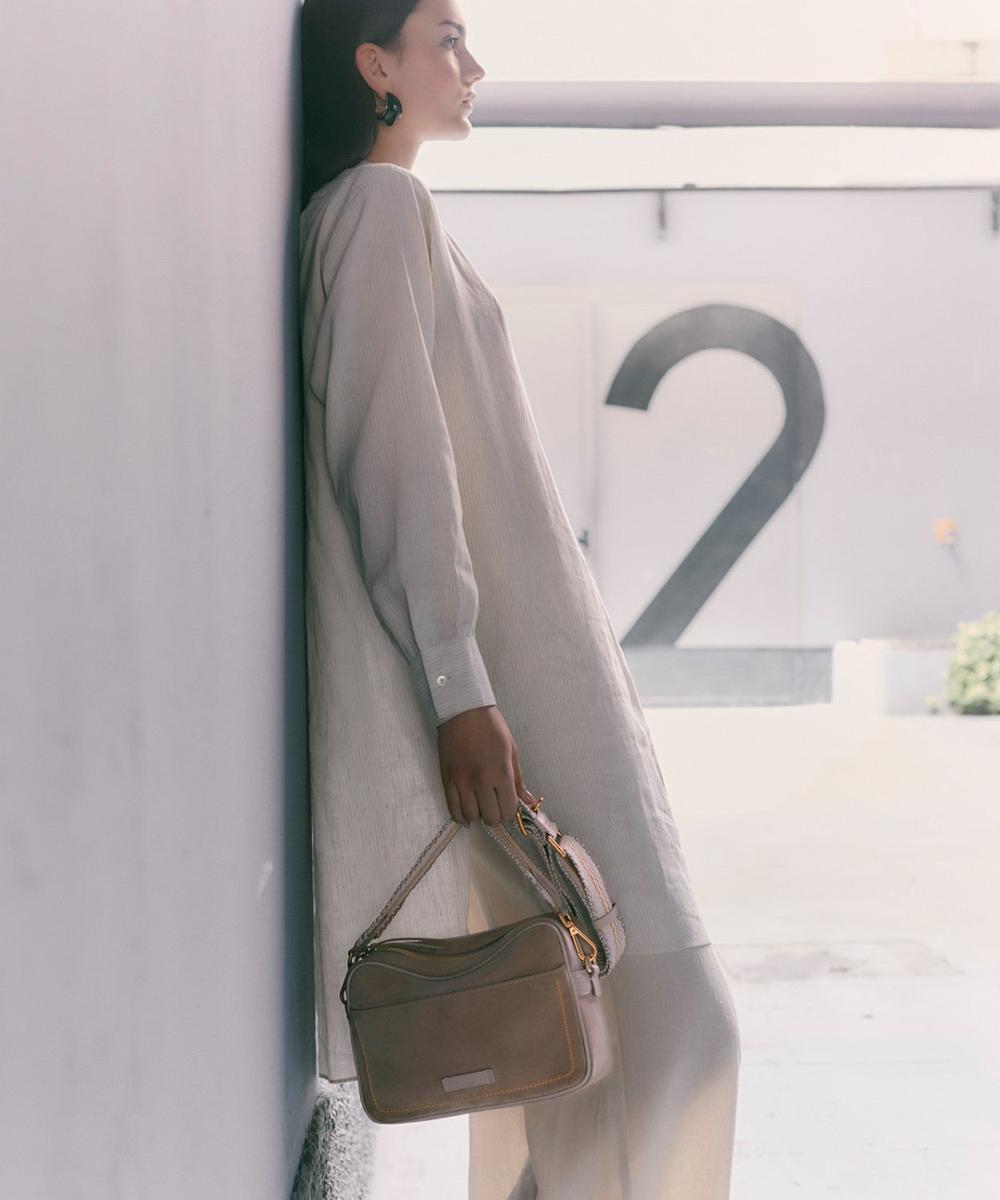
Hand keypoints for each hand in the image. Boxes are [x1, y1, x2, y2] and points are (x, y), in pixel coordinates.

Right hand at [436, 705, 529, 826]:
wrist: (463, 710)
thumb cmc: (491, 726)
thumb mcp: (511, 750)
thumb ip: (518, 780)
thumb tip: (528, 801)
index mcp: (501, 772)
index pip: (508, 809)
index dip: (510, 810)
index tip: (508, 803)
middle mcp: (481, 781)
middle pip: (490, 817)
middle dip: (496, 814)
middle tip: (495, 803)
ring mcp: (461, 781)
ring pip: (471, 816)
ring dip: (478, 814)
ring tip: (481, 804)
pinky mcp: (447, 779)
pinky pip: (452, 809)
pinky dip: (461, 816)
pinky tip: (467, 814)